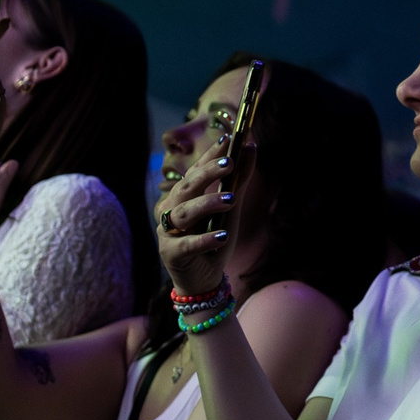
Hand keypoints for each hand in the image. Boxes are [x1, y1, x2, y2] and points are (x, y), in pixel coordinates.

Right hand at [153, 148, 237, 296]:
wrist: (204, 280)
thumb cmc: (214, 240)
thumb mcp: (230, 209)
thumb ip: (239, 180)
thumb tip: (251, 147)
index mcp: (183, 197)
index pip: (195, 171)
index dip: (209, 155)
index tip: (227, 139)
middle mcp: (171, 210)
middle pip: (186, 188)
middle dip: (207, 174)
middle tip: (229, 163)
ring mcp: (168, 232)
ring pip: (184, 214)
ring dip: (207, 204)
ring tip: (230, 200)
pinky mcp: (171, 254)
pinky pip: (187, 244)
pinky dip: (204, 239)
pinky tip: (222, 236)